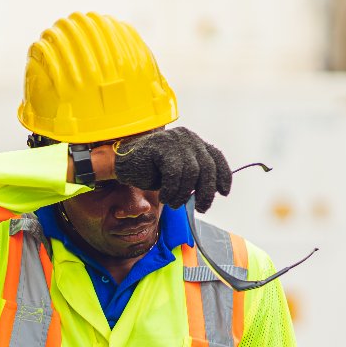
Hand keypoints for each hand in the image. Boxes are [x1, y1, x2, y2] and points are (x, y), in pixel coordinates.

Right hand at [112, 127, 231, 211]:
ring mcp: (174, 140)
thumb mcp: (178, 175)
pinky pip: (175, 173)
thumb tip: (208, 195)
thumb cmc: (149, 171)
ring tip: (174, 203)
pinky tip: (165, 197)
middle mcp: (187, 137)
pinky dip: (172, 190)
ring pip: (191, 172)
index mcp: (193, 142)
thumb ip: (193, 178)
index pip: (215, 157)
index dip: (223, 175)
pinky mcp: (161, 146)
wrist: (122, 165)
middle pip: (207, 167)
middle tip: (201, 208)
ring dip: (183, 194)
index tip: (223, 192)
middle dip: (206, 192)